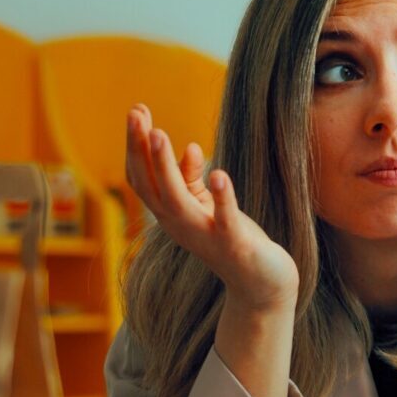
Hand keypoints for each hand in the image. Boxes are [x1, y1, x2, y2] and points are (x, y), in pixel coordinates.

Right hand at [125, 104, 297, 311]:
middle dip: (140, 149)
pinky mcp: (234, 245)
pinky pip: (224, 220)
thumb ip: (192, 179)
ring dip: (166, 167)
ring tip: (161, 134)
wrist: (261, 285)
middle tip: (137, 113)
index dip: (135, 146)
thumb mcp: (206, 205)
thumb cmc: (232, 240)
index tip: (137, 110)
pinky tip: (219, 173)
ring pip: (175, 201)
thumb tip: (188, 146)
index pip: (141, 179)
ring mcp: (204, 237)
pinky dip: (221, 198)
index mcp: (170, 214)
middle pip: (149, 186)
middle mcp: (179, 226)